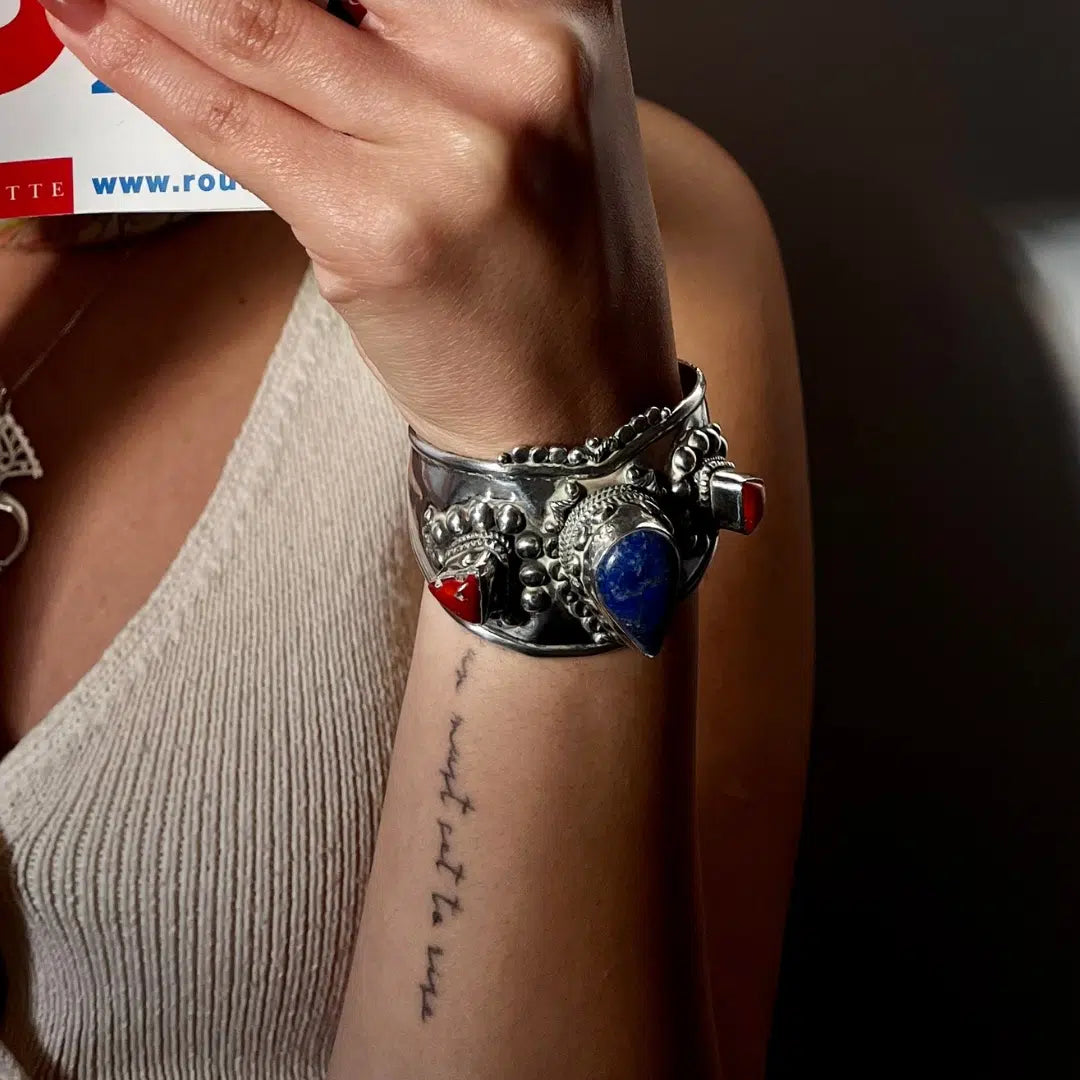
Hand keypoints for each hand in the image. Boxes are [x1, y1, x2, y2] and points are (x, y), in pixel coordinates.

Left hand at [40, 0, 680, 455]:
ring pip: (252, 22)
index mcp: (562, 13)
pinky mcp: (379, 229)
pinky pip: (232, 124)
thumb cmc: (550, 271)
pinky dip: (147, 67)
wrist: (574, 406)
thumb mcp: (527, 113)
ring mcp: (449, 148)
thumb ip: (434, 35)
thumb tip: (293, 5)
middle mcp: (517, 62)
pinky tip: (95, 28)